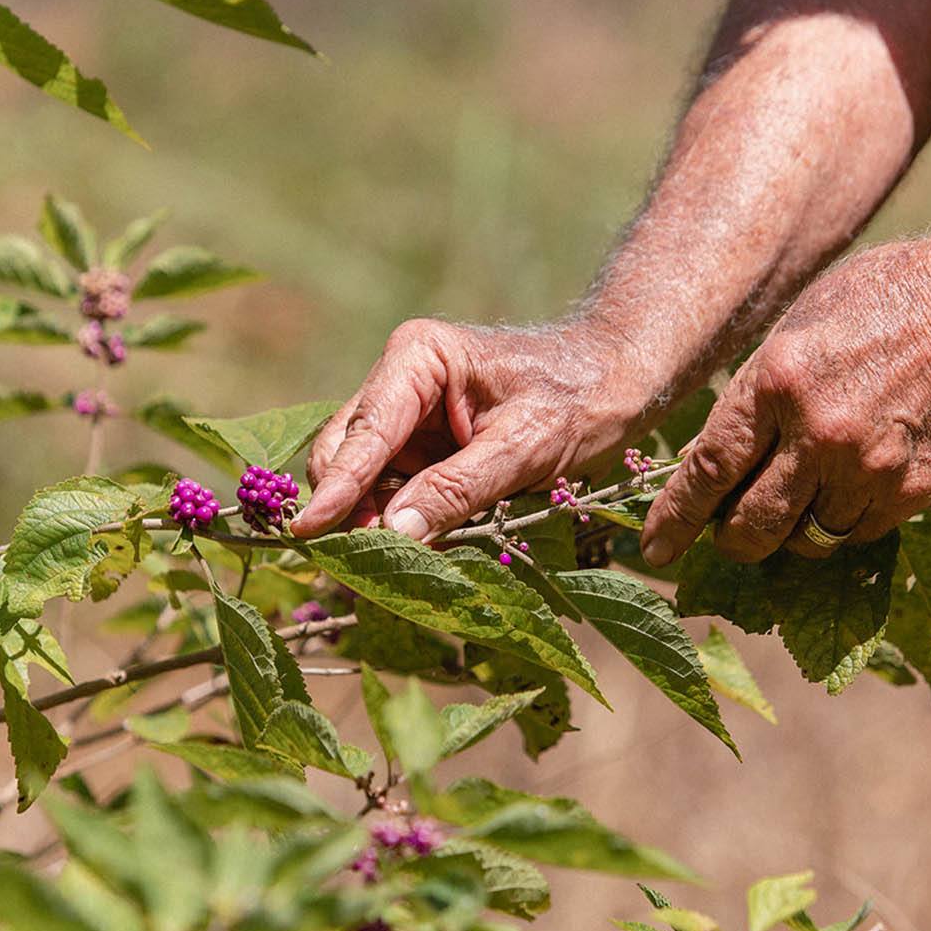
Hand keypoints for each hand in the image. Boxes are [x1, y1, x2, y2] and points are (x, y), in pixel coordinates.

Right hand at [293, 319, 653, 540]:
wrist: (622, 381)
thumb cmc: (581, 398)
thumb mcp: (525, 446)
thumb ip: (458, 488)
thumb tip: (395, 533)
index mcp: (418, 359)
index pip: (364, 431)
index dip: (336, 487)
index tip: (307, 532)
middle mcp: (401, 383)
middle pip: (346, 454)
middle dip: (347, 509)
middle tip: (355, 566)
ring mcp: (410, 419)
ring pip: (365, 479)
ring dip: (371, 523)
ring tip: (384, 571)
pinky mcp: (425, 450)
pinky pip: (396, 492)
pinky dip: (400, 525)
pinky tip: (414, 556)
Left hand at [640, 217, 930, 564]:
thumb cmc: (880, 302)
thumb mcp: (795, 329)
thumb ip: (754, 398)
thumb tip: (712, 462)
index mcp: (778, 381)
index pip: (709, 470)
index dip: (675, 518)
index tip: (656, 549)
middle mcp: (819, 432)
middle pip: (751, 528)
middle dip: (732, 539)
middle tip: (730, 532)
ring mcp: (870, 467)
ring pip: (806, 539)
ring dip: (795, 527)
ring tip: (807, 489)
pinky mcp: (914, 490)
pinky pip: (858, 533)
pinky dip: (844, 521)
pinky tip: (852, 485)